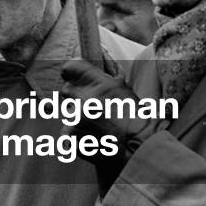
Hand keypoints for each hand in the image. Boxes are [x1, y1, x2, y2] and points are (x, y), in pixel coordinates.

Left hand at [60, 59, 158, 188]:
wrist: (139, 151)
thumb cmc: (138, 120)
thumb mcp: (124, 90)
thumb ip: (106, 74)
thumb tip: (100, 53)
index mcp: (98, 83)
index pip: (69, 68)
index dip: (72, 73)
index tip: (74, 78)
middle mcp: (84, 98)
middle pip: (67, 90)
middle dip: (76, 97)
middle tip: (92, 109)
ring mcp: (75, 117)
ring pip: (69, 112)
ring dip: (79, 118)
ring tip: (99, 128)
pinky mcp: (70, 135)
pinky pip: (68, 131)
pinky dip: (77, 135)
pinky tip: (95, 138)